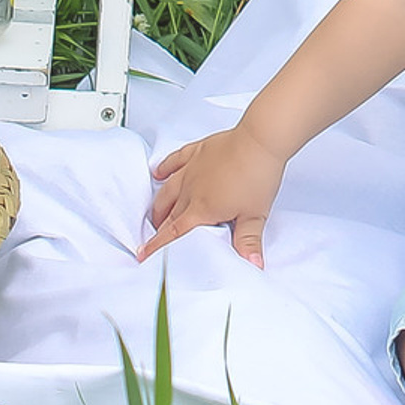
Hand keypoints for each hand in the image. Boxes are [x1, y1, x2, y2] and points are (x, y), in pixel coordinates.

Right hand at [140, 124, 284, 266]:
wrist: (260, 141)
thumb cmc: (258, 175)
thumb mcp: (255, 216)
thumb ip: (249, 242)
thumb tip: (252, 264)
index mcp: (202, 209)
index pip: (174, 233)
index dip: (158, 246)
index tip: (144, 254)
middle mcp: (192, 190)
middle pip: (170, 214)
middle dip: (160, 228)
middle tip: (155, 237)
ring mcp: (192, 169)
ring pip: (168, 190)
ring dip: (160, 203)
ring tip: (156, 212)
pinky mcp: (198, 151)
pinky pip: (175, 160)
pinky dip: (165, 167)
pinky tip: (158, 172)